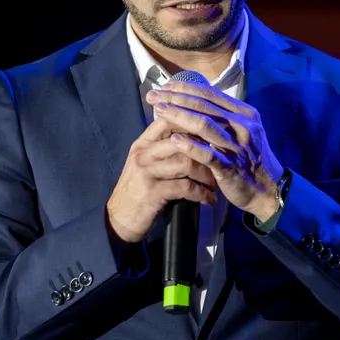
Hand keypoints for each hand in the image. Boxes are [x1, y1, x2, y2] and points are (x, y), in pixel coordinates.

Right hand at [106, 117, 218, 242]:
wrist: (119, 219)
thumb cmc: (137, 190)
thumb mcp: (145, 163)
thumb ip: (163, 149)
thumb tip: (193, 135)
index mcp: (143, 143)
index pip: (168, 120)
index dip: (193, 123)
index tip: (213, 134)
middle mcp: (143, 153)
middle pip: (182, 141)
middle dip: (206, 152)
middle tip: (220, 162)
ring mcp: (147, 172)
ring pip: (187, 163)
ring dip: (207, 175)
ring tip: (216, 183)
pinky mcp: (153, 192)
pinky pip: (186, 187)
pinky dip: (202, 193)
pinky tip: (210, 199)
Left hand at [146, 81, 283, 220]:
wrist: (268, 190)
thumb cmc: (250, 159)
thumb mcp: (242, 131)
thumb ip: (222, 116)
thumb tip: (193, 101)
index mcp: (244, 113)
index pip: (210, 94)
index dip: (185, 88)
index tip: (164, 87)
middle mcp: (242, 126)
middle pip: (204, 106)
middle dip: (175, 98)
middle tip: (153, 95)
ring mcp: (237, 146)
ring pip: (204, 125)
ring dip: (179, 116)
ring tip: (158, 111)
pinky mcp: (231, 167)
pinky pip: (207, 154)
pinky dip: (190, 146)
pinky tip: (173, 140)